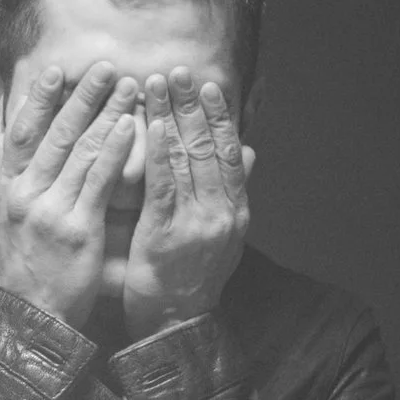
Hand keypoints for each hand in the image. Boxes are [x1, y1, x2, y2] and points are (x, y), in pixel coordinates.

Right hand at [0, 61, 141, 327]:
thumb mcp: (0, 219)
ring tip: (127, 86)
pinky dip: (114, 150)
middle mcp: (21, 194)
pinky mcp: (76, 228)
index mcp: (4, 189)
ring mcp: (47, 210)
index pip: (17, 134)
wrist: (29, 315)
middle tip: (103, 66)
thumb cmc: (22, 267)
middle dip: (78, 96)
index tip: (54, 72)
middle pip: (51, 133)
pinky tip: (130, 126)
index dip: (35, 101)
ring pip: (77, 150)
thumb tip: (3, 150)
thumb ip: (7, 183)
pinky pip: (98, 181)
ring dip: (104, 113)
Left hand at [122, 68, 248, 338]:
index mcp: (234, 211)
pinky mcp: (166, 236)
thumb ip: (234, 193)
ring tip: (157, 84)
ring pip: (186, 160)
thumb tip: (251, 153)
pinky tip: (148, 126)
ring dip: (171, 118)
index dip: (220, 116)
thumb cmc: (191, 280)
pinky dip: (157, 154)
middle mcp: (221, 213)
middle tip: (179, 70)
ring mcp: (196, 224)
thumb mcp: (223, 237)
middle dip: (193, 106)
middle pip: (209, 148)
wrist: (177, 329)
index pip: (230, 152)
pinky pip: (162, 187)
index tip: (210, 85)